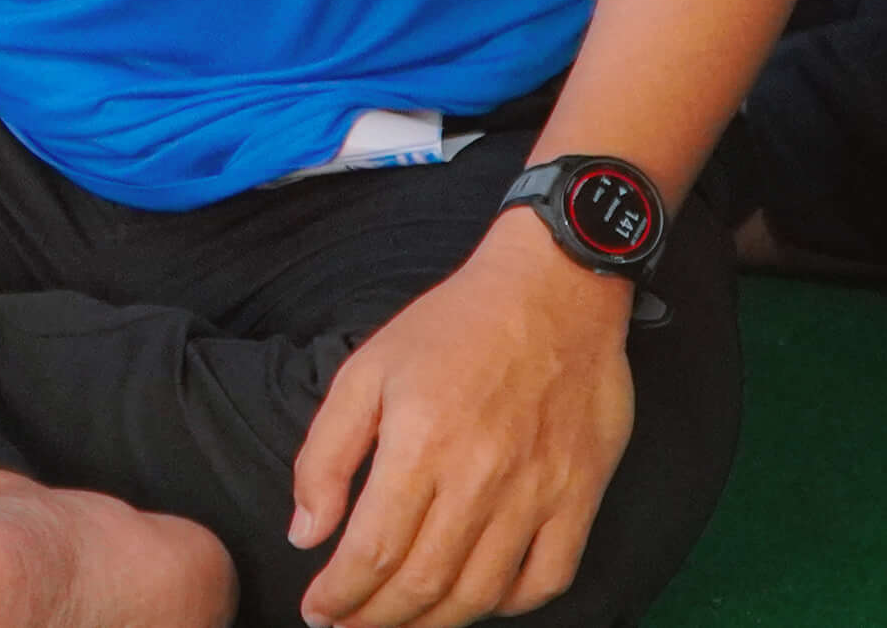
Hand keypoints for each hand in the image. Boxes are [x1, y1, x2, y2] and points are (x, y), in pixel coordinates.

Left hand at [288, 208, 638, 626]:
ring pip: (483, 593)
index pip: (373, 553)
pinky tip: (478, 600)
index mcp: (420, 446)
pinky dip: (511, 604)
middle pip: (423, 584)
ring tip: (401, 622)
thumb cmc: (450, 327)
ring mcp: (538, 493)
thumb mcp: (365, 371)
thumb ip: (325, 455)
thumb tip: (306, 533)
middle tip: (348, 627)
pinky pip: (549, 578)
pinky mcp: (581, 495)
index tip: (317, 612)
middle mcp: (481, 479)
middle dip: (376, 620)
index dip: (340, 597)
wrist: (552, 292)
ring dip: (436, 622)